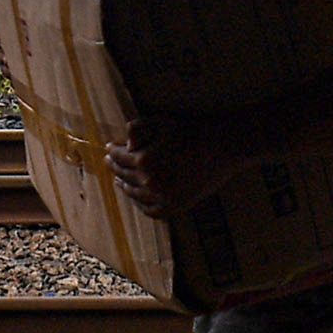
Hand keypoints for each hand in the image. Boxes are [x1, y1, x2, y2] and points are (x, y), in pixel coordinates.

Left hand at [106, 114, 238, 217]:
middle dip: (115, 167)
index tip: (109, 147)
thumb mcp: (162, 122)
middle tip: (110, 162)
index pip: (120, 157)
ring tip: (120, 180)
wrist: (222, 150)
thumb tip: (125, 144)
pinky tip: (138, 198)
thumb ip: (137, 128)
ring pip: (135, 194)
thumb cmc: (192, 132)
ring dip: (125, 185)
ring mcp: (163, 198)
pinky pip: (151, 210)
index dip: (113, 151)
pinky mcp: (176, 207)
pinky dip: (141, 204)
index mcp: (144, 161)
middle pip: (124, 175)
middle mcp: (150, 182)